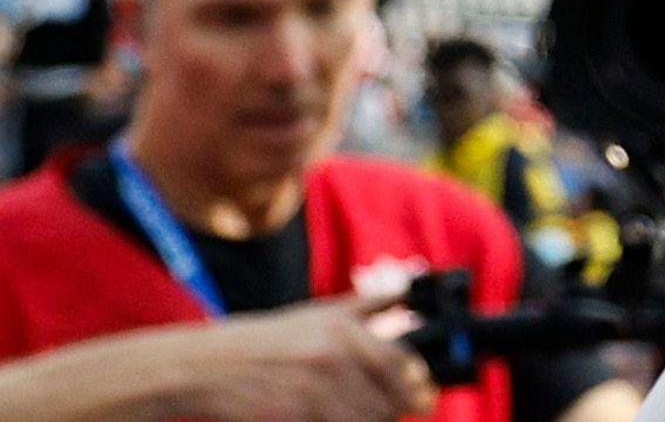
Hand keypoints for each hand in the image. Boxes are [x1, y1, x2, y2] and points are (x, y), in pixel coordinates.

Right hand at [119, 293, 439, 421]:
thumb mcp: (317, 314)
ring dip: (367, 419)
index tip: (422, 396)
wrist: (205, 367)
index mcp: (344, 331)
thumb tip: (409, 292)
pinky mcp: (293, 418)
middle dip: (394, 409)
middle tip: (390, 409)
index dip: (418, 385)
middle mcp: (332, 358)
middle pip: (389, 399)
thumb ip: (367, 307)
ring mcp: (312, 391)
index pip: (402, 364)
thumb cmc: (264, 340)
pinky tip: (330, 418)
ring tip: (353, 413)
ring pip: (366, 419)